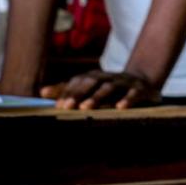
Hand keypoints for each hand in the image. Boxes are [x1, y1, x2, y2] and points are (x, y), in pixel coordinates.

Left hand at [41, 70, 161, 109]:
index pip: (78, 81)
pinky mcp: (141, 89)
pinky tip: (120, 108)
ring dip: (97, 96)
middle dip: (79, 94)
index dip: (68, 91)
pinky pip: (134, 93)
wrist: (143, 81)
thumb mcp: (91, 87)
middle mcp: (108, 77)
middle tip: (66, 106)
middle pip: (92, 82)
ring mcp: (125, 82)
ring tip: (86, 107)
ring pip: (110, 88)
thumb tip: (42, 92)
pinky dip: (128, 99)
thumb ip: (68, 89)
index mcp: (95, 77)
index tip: (58, 105)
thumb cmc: (110, 88)